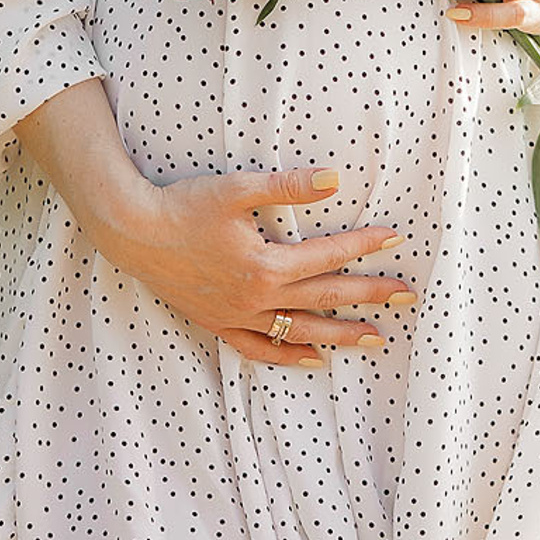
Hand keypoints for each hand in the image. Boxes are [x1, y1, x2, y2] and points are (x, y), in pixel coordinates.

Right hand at [85, 166, 414, 367]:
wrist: (132, 232)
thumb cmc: (184, 205)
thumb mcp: (237, 187)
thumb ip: (288, 185)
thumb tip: (334, 179)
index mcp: (265, 264)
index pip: (328, 255)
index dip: (364, 245)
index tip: (396, 238)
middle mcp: (256, 297)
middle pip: (325, 297)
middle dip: (370, 295)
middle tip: (408, 296)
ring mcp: (238, 316)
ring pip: (301, 331)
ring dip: (342, 334)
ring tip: (377, 338)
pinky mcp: (219, 324)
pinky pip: (262, 349)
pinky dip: (291, 356)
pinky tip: (316, 360)